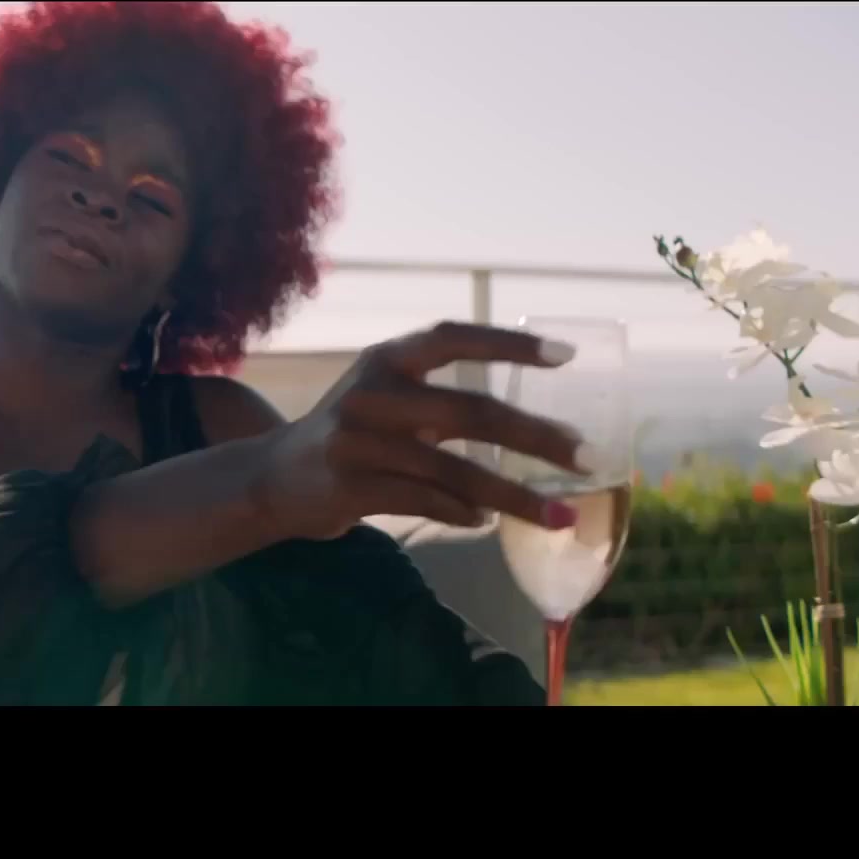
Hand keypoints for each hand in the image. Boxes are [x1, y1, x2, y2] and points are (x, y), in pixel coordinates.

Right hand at [254, 322, 588, 539]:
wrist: (271, 478)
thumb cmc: (349, 434)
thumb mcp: (387, 399)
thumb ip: (443, 400)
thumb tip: (537, 431)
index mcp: (386, 359)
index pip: (453, 337)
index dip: (509, 344)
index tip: (566, 356)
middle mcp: (372, 392)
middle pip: (469, 410)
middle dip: (535, 436)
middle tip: (587, 457)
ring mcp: (358, 440)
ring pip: (454, 469)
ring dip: (514, 497)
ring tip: (560, 515)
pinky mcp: (351, 485)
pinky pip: (424, 500)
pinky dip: (463, 512)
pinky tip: (485, 520)